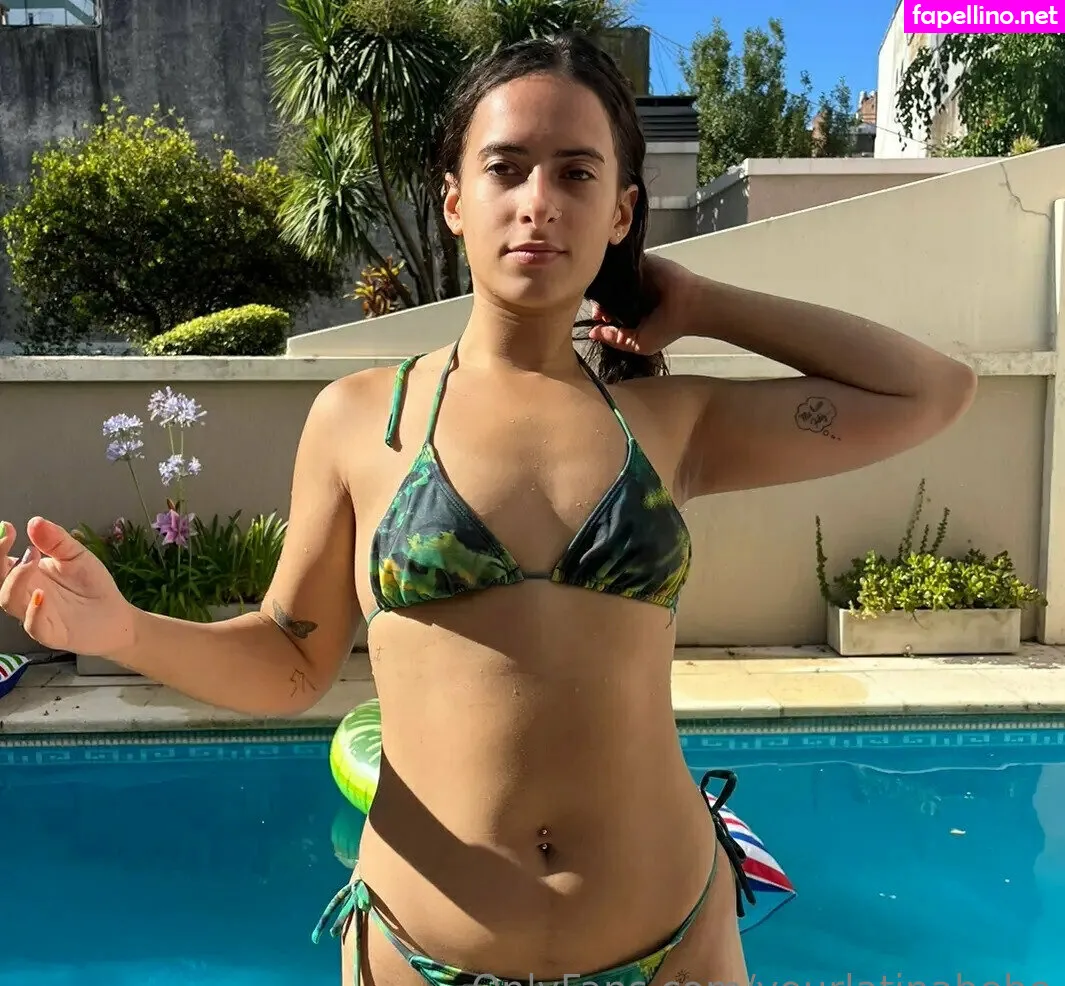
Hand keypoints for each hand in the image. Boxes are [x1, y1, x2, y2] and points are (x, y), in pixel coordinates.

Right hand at [0, 517, 135, 655]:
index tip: (7, 527)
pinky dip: (34, 611)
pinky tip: (40, 595)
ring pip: (9, 600)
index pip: (2, 561)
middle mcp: (24, 593)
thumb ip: (57, 541)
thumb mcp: (76, 556)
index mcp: (27, 574)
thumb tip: (35, 521)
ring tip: (31, 562)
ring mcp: (34, 614)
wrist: (115, 615)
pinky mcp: (49, 633)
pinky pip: (34, 624)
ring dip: (15, 580)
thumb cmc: (92, 586)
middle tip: (7, 539)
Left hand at [587, 254, 701, 355]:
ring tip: (605, 290)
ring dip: (607, 282)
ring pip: (613, 277)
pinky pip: (624, 262)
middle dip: (600, 298)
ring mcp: (636, 277)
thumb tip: (592, 333)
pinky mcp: (643, 262)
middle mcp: (631, 294)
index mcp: (630, 312)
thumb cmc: (668, 328)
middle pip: (607, 292)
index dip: (599, 312)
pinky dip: (616, 267)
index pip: (607, 310)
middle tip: (600, 305)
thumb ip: (615, 339)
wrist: (690, 305)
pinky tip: (611, 274)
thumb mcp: (639, 344)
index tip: (597, 316)